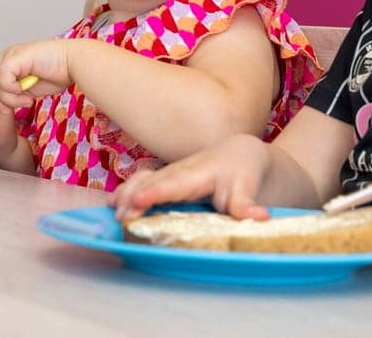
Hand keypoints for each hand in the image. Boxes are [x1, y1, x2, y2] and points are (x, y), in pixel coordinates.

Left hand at [0, 39, 73, 111]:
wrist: (74, 63)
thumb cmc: (57, 73)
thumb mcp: (28, 89)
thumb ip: (14, 93)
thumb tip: (2, 103)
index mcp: (7, 64)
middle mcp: (5, 57)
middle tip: (2, 110)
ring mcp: (10, 55)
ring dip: (6, 100)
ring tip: (23, 103)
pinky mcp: (16, 57)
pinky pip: (3, 80)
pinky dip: (12, 92)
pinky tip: (27, 96)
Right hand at [110, 134, 272, 221]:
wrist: (241, 153)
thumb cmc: (244, 171)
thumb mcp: (248, 188)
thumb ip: (246, 205)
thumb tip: (260, 217)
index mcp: (199, 173)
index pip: (174, 184)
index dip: (155, 193)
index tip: (138, 201)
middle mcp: (179, 170)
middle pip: (152, 183)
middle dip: (133, 197)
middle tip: (119, 217)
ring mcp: (170, 172)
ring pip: (143, 179)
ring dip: (125, 194)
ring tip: (112, 211)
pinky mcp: (165, 178)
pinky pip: (142, 181)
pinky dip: (126, 191)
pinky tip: (112, 205)